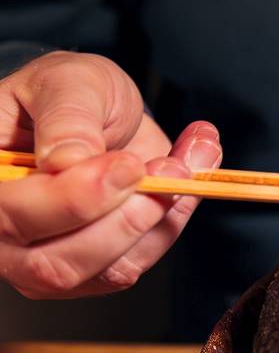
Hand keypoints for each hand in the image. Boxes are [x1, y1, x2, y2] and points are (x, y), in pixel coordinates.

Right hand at [0, 51, 221, 297]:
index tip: (129, 165)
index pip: (9, 216)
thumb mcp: (65, 82)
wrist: (101, 113)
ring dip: (157, 218)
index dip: (73, 199)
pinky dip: (171, 222)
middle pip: (56, 263)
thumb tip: (68, 160)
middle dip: (125, 218)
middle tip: (169, 167)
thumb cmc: (68, 95)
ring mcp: (45, 260)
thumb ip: (66, 118)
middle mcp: (3, 234)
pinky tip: (185, 179)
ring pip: (107, 270)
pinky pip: (138, 263)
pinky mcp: (95, 270)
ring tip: (183, 162)